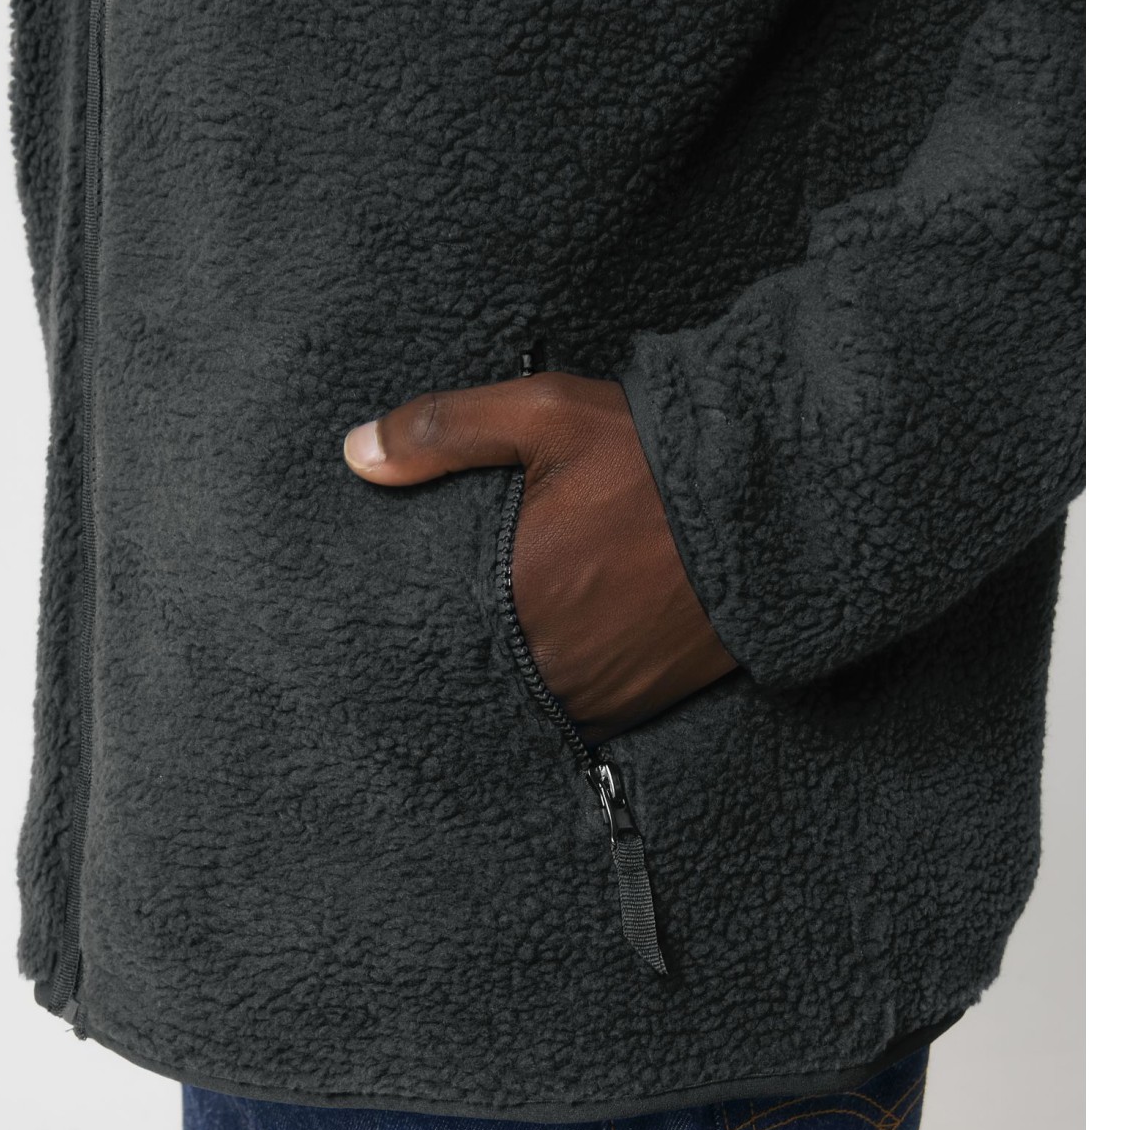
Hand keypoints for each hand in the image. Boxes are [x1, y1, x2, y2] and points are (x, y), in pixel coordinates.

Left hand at [343, 372, 736, 744]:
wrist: (775, 507)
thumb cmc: (657, 460)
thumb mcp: (548, 415)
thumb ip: (444, 431)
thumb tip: (355, 452)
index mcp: (512, 593)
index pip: (428, 624)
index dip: (412, 614)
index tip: (399, 605)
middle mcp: (548, 660)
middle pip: (473, 665)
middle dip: (461, 643)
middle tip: (448, 620)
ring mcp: (595, 693)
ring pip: (520, 695)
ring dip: (508, 672)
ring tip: (505, 635)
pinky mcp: (635, 708)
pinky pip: (572, 714)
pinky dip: (557, 689)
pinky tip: (556, 654)